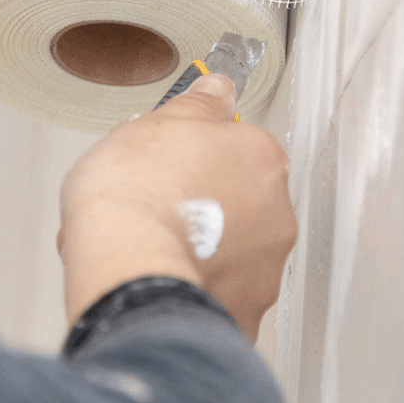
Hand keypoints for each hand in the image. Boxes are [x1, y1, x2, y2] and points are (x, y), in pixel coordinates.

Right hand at [58, 73, 296, 340]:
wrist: (127, 267)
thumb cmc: (137, 192)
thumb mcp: (159, 121)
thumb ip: (198, 103)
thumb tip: (218, 87)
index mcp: (261, 158)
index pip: (238, 147)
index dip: (197, 153)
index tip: (170, 159)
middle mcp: (276, 213)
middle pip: (239, 199)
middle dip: (203, 201)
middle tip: (156, 202)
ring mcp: (263, 269)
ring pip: (230, 250)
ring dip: (199, 246)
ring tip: (149, 245)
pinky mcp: (243, 315)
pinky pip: (218, 294)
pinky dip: (194, 287)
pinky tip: (158, 277)